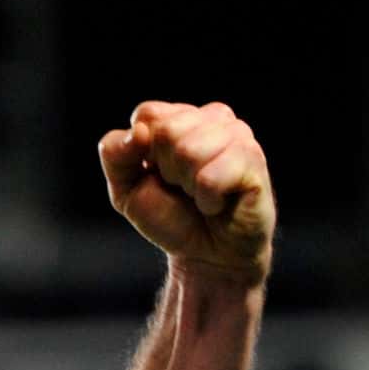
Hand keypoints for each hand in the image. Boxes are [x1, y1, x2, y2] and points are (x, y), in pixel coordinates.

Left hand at [100, 101, 274, 288]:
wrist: (206, 255)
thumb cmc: (170, 217)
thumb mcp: (126, 188)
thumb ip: (115, 154)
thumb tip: (137, 132)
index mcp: (181, 117)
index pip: (148, 114)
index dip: (142, 153)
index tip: (157, 174)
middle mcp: (213, 118)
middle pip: (167, 131)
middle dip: (167, 170)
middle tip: (183, 188)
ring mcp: (238, 135)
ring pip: (190, 151)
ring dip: (188, 185)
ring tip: (201, 194)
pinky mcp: (254, 160)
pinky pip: (211, 177)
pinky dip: (207, 199)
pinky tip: (216, 203)